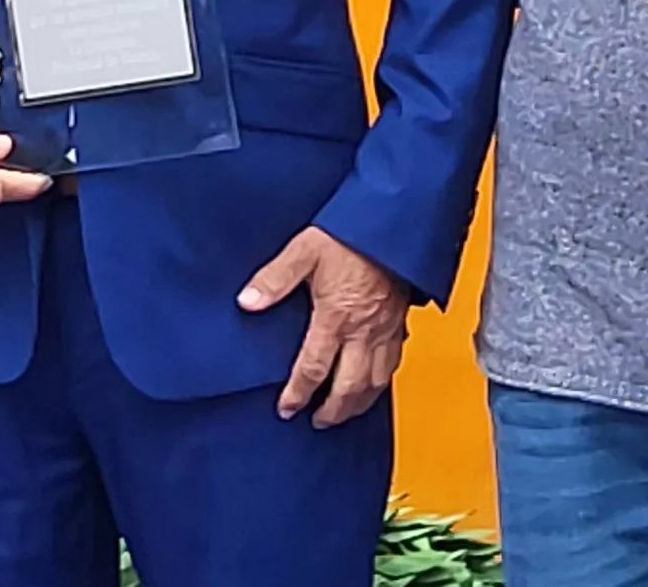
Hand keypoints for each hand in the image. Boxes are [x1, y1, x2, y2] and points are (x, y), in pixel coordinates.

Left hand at [237, 227, 411, 427]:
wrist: (392, 224)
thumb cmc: (350, 235)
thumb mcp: (304, 250)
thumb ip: (274, 279)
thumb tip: (247, 302)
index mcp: (336, 318)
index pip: (314, 370)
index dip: (299, 394)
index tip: (287, 409)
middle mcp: (364, 332)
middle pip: (350, 388)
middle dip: (333, 411)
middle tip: (318, 423)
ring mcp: (386, 331)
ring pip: (377, 383)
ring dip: (359, 404)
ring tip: (344, 414)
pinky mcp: (400, 323)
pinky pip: (394, 365)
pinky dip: (382, 383)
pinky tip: (374, 386)